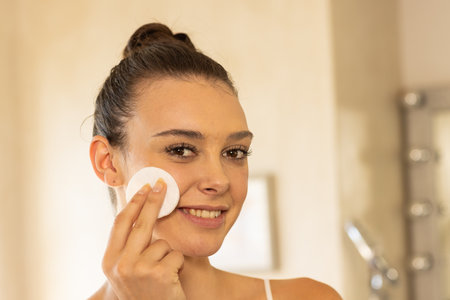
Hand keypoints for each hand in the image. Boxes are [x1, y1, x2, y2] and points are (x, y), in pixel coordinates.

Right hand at [102, 180, 185, 299]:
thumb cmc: (143, 292)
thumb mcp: (126, 271)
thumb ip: (128, 247)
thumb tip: (139, 212)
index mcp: (109, 261)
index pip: (120, 223)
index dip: (133, 203)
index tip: (144, 188)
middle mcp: (120, 265)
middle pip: (141, 223)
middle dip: (153, 201)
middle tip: (162, 185)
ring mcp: (139, 270)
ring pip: (162, 243)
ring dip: (167, 254)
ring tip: (163, 272)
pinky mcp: (159, 274)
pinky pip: (175, 254)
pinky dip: (177, 263)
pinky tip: (171, 279)